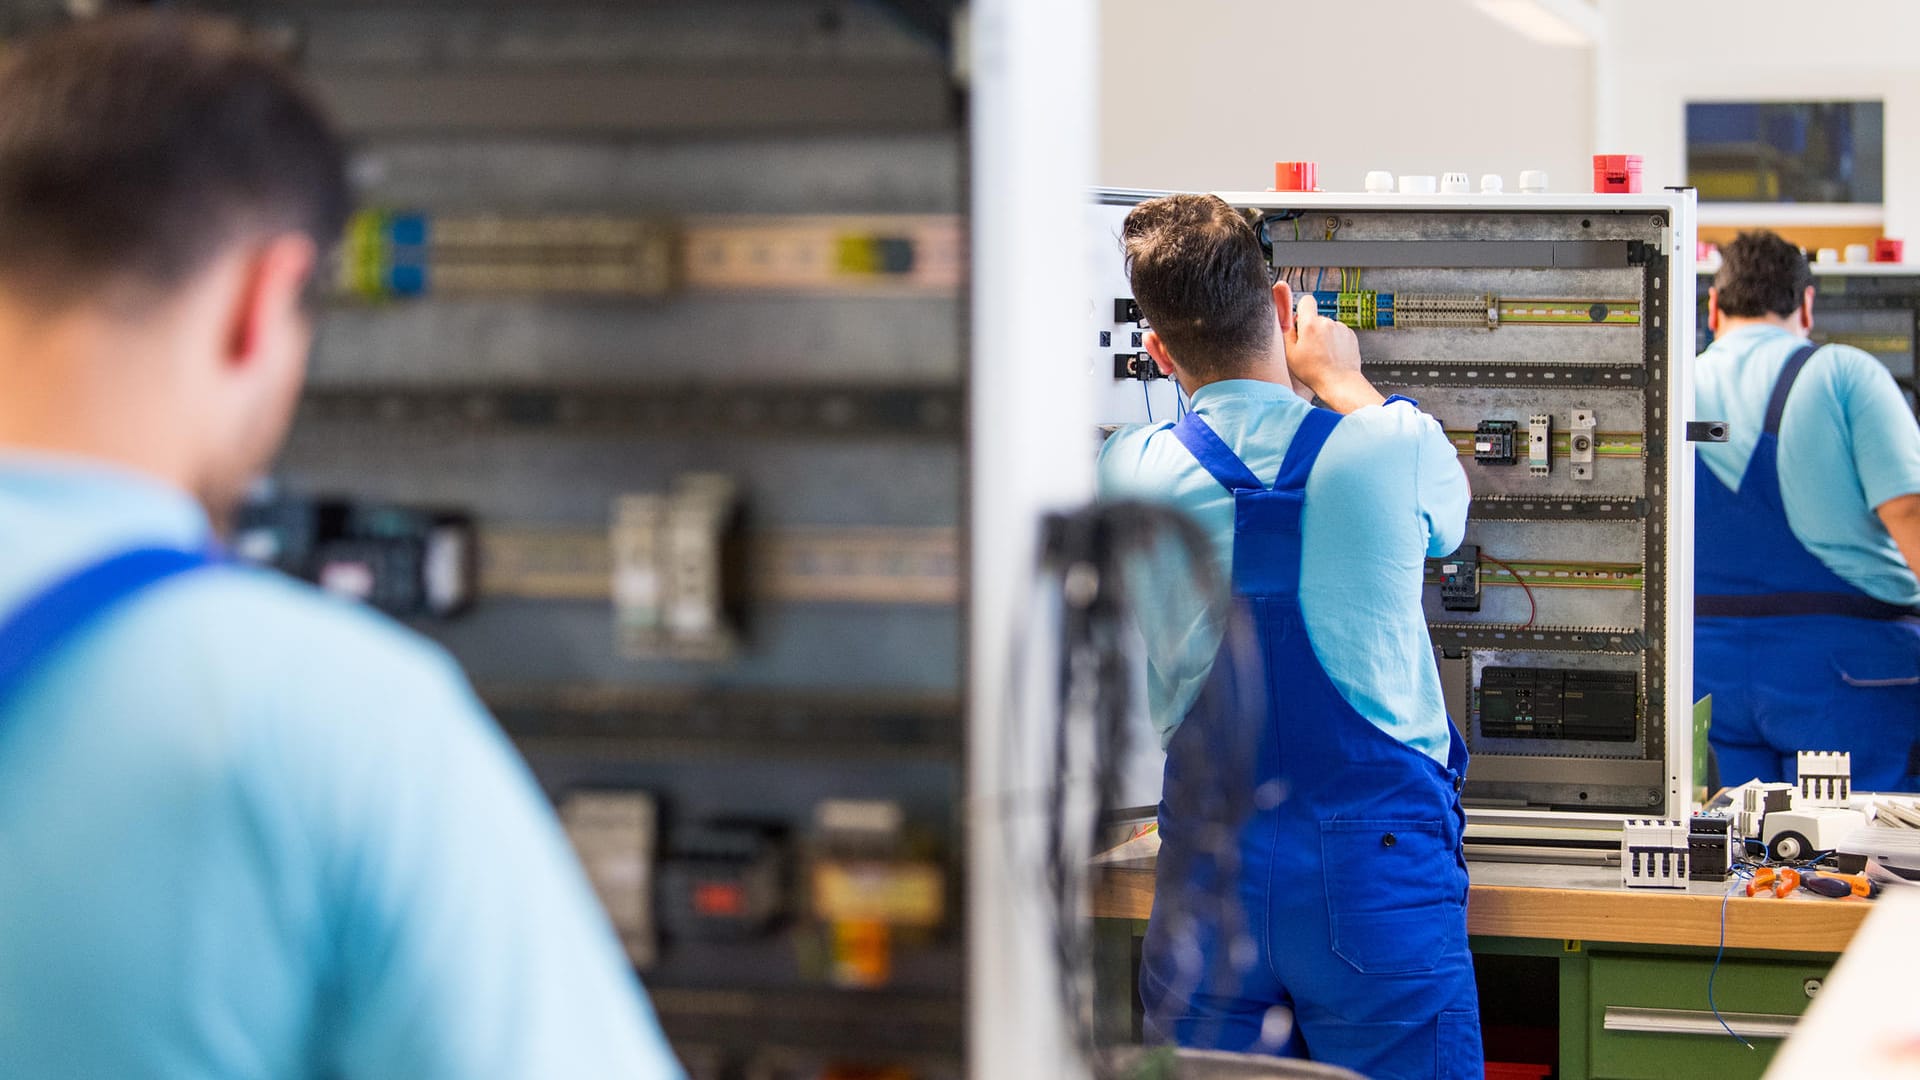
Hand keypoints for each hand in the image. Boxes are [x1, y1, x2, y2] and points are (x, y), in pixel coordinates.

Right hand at [1287, 293, 1384, 412]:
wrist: (1339, 382)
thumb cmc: (1315, 372)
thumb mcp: (1290, 354)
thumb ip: (1287, 332)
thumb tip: (1285, 319)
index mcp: (1311, 324)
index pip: (1306, 301)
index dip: (1301, 309)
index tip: (1299, 321)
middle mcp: (1327, 322)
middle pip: (1316, 317)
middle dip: (1311, 328)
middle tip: (1308, 347)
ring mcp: (1341, 328)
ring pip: (1327, 326)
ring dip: (1324, 336)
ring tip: (1321, 354)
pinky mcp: (1350, 335)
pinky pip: (1338, 333)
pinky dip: (1335, 341)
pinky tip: (1331, 355)